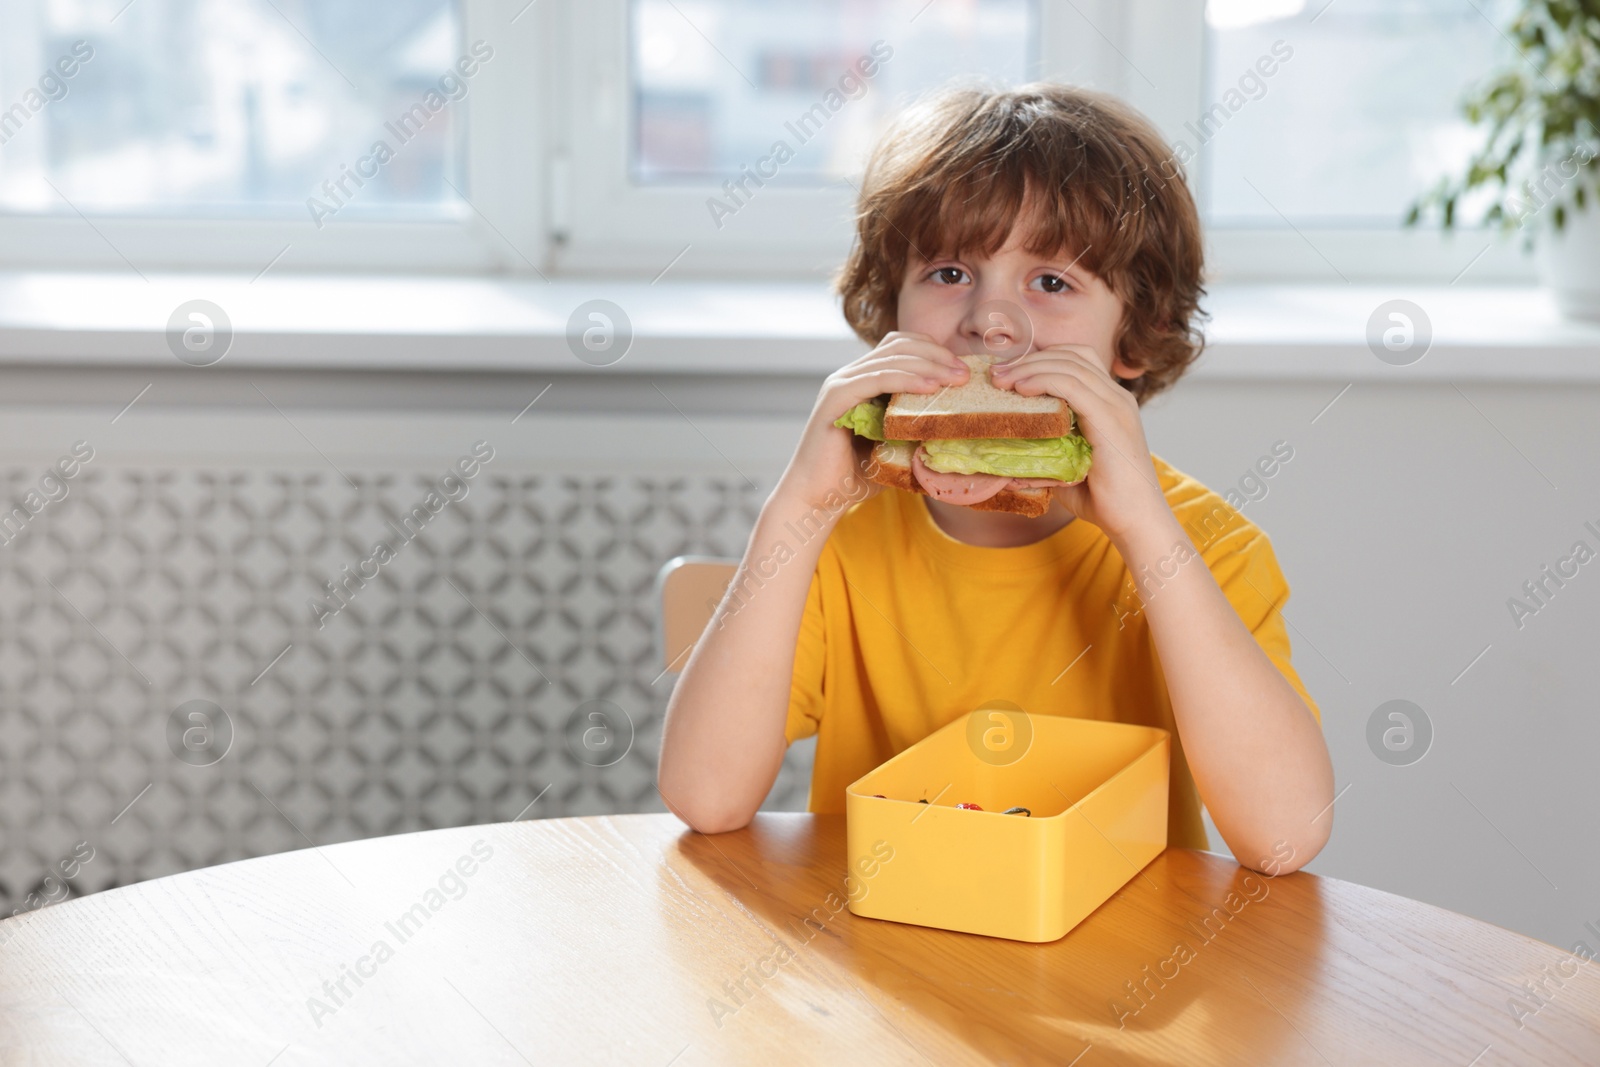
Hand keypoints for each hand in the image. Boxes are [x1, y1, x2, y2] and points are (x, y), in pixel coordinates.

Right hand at [775, 332, 968, 513]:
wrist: (817, 499)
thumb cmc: (856, 478)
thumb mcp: (897, 446)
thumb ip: (917, 428)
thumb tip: (959, 421)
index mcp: (863, 381)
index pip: (901, 347)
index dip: (934, 351)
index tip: (962, 371)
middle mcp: (850, 375)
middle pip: (900, 345)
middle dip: (937, 354)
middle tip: (965, 373)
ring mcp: (841, 383)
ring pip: (891, 358)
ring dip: (929, 364)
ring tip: (956, 378)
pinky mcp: (836, 397)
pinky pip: (877, 378)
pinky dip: (906, 379)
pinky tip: (930, 386)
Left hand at [989, 345, 1172, 543]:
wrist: (1136, 521)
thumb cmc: (1103, 501)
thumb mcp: (1067, 469)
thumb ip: (1045, 456)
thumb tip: (1008, 461)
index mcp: (1110, 402)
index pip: (1077, 359)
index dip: (1041, 359)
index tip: (1008, 375)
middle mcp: (1116, 397)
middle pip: (1071, 355)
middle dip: (1029, 359)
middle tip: (996, 374)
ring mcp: (1116, 404)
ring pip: (1068, 365)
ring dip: (1029, 367)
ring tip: (1000, 381)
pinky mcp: (1109, 417)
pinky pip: (1071, 384)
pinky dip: (1042, 380)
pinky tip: (1021, 389)